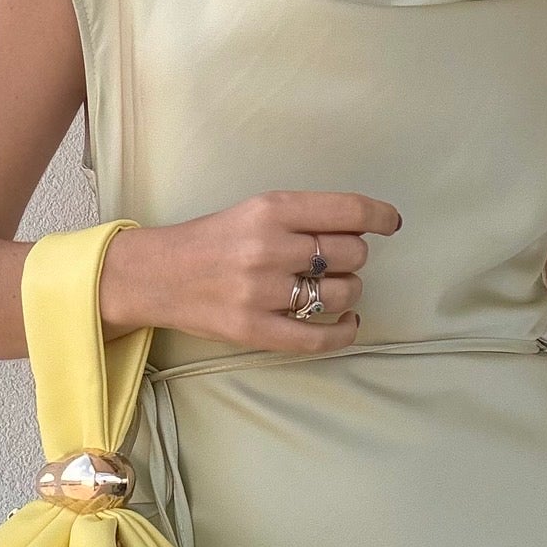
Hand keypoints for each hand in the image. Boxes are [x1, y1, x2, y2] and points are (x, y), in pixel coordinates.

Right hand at [104, 190, 401, 352]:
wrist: (156, 274)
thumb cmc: (212, 239)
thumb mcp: (254, 209)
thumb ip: (303, 217)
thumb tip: (363, 229)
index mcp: (270, 209)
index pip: (347, 211)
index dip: (380, 217)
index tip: (391, 223)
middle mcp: (268, 247)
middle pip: (351, 253)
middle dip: (354, 257)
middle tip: (336, 260)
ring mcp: (261, 291)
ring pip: (342, 293)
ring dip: (348, 292)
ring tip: (332, 290)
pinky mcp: (254, 329)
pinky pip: (319, 338)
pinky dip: (344, 332)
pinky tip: (348, 324)